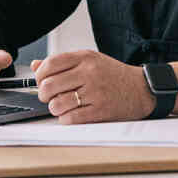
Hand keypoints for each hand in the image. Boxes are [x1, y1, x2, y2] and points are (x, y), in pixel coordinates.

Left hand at [32, 50, 152, 123]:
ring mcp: (95, 92)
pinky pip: (72, 117)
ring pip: (58, 103)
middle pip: (50, 85)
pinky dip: (65, 119)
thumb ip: (63, 63)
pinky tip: (70, 115)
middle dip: (43, 94)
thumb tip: (36, 66)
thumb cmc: (114, 75)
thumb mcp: (90, 61)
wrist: (142, 89)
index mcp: (85, 58)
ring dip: (54, 108)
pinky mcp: (100, 110)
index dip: (39, 75)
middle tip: (48, 97)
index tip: (40, 81)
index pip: (51, 63)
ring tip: (60, 107)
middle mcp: (89, 73)